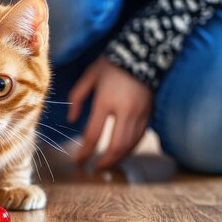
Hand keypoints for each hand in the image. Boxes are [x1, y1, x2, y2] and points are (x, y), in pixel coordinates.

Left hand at [68, 55, 152, 169]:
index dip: (85, 152)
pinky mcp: (150, 113)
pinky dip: (130, 149)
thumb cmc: (112, 63)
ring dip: (118, 159)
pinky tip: (121, 153)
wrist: (144, 52)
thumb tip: (71, 120)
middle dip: (104, 161)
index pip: (93, 134)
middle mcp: (125, 111)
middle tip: (94, 170)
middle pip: (115, 146)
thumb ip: (77, 97)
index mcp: (106, 101)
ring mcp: (140, 113)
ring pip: (130, 145)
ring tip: (107, 166)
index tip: (78, 161)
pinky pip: (140, 138)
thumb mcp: (89, 75)